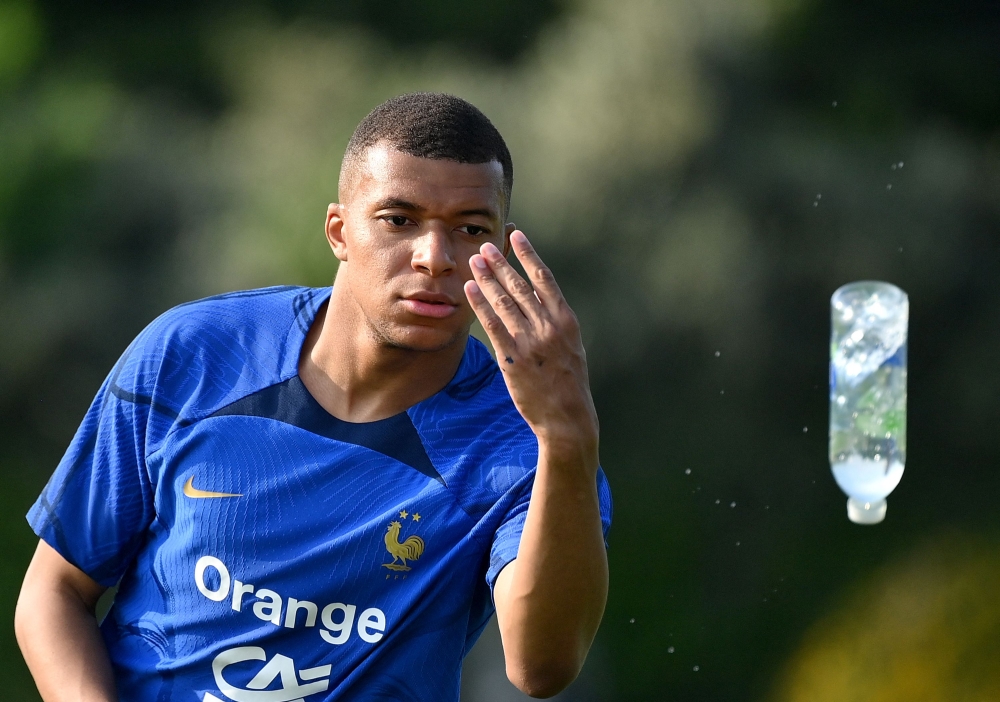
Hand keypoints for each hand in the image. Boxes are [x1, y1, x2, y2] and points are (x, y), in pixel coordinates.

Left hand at [464, 231, 597, 458]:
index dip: (528, 254)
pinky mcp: (513, 358)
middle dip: (500, 262)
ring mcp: (530, 341)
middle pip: (520, 285)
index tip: (516, 235)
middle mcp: (549, 326)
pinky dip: (480, 304)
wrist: (567, 416)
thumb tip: (534, 297)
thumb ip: (554, 320)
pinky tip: (470, 289)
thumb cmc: (568, 381)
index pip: (544, 278)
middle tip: (485, 244)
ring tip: (474, 260)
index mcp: (566, 320)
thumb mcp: (570, 346)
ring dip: (487, 277)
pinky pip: (493, 324)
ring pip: (504, 301)